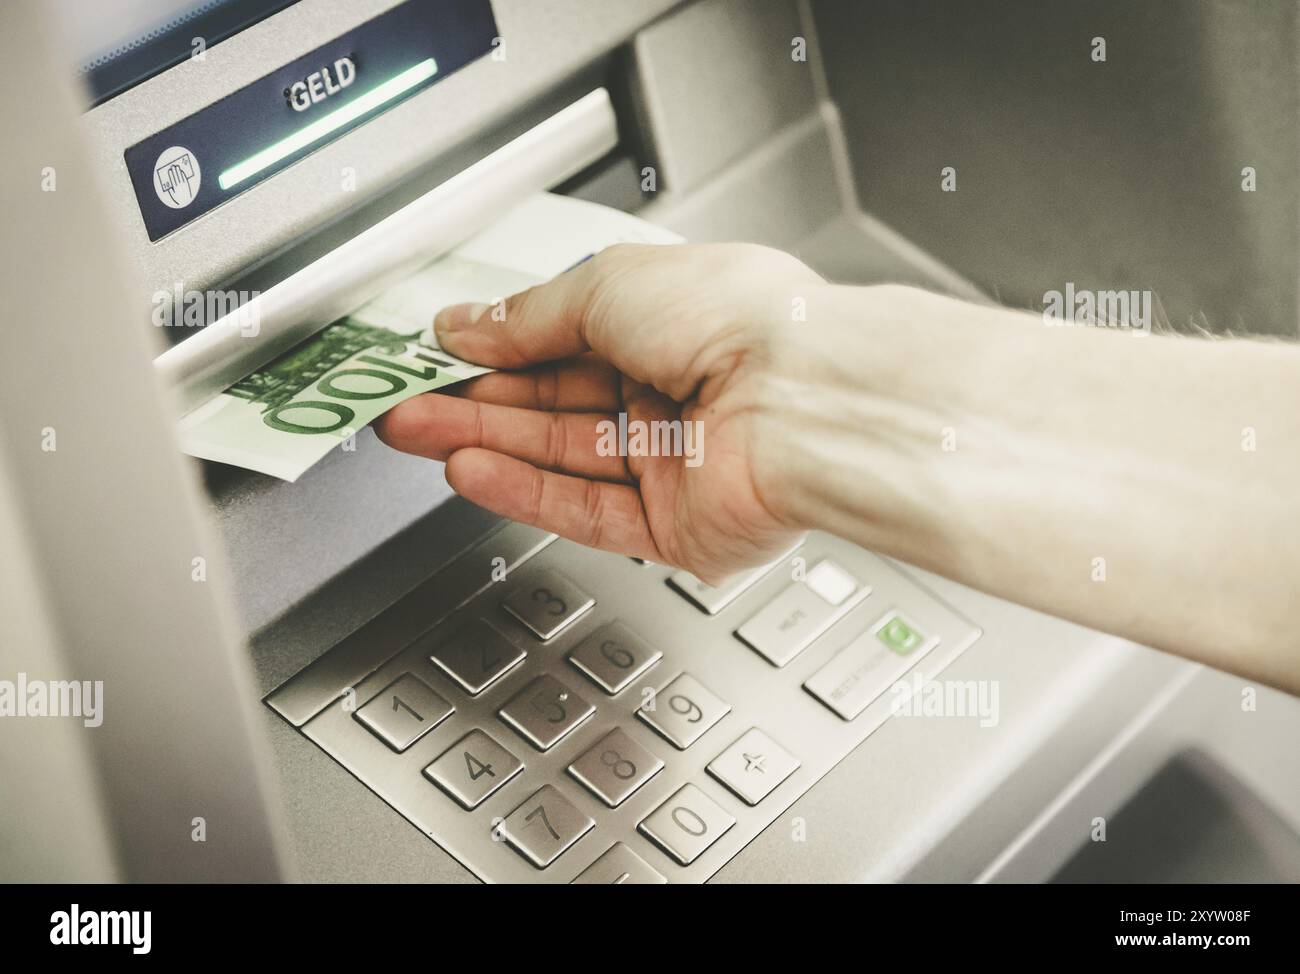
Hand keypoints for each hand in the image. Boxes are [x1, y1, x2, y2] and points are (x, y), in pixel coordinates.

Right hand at [375, 243, 824, 582]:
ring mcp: (675, 463)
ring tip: (416, 433)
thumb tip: (471, 324)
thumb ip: (531, 316)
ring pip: (560, 459)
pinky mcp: (676, 525)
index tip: (441, 353)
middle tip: (407, 402)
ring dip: (485, 445)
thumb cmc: (744, 322)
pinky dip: (524, 492)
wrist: (806, 400)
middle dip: (475, 403)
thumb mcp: (611, 287)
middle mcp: (674, 394)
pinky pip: (584, 510)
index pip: (566, 344)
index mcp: (671, 325)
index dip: (499, 349)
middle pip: (553, 405)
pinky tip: (470, 470)